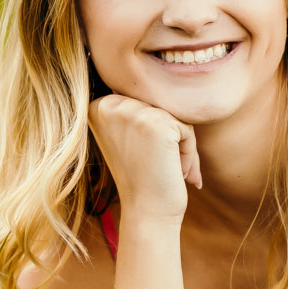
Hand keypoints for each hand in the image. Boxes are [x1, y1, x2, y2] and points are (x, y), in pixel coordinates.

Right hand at [88, 94, 201, 222]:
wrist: (147, 212)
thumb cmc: (140, 179)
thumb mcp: (127, 138)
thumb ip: (134, 111)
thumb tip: (161, 75)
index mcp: (98, 107)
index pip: (142, 103)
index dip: (151, 133)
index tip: (143, 159)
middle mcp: (110, 105)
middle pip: (158, 106)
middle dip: (168, 138)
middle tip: (159, 168)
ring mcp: (133, 112)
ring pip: (174, 116)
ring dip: (180, 146)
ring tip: (169, 170)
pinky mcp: (158, 123)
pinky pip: (187, 128)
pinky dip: (189, 152)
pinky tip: (177, 172)